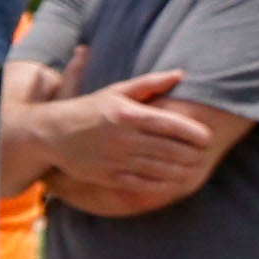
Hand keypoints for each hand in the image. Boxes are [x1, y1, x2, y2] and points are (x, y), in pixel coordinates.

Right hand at [49, 65, 234, 212]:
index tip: (208, 138)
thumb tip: (181, 74)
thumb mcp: (116, 91)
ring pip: (161, 169)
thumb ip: (150, 83)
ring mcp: (116, 159)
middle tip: (205, 155)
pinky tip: (174, 182)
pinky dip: (164, 184)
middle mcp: (123, 138)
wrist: (49, 133)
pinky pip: (144, 184)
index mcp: (128, 114)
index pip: (172, 125)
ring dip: (183, 171)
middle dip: (194, 154)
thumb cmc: (89, 109)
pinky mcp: (109, 176)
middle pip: (171, 149)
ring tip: (196, 169)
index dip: (196, 134)